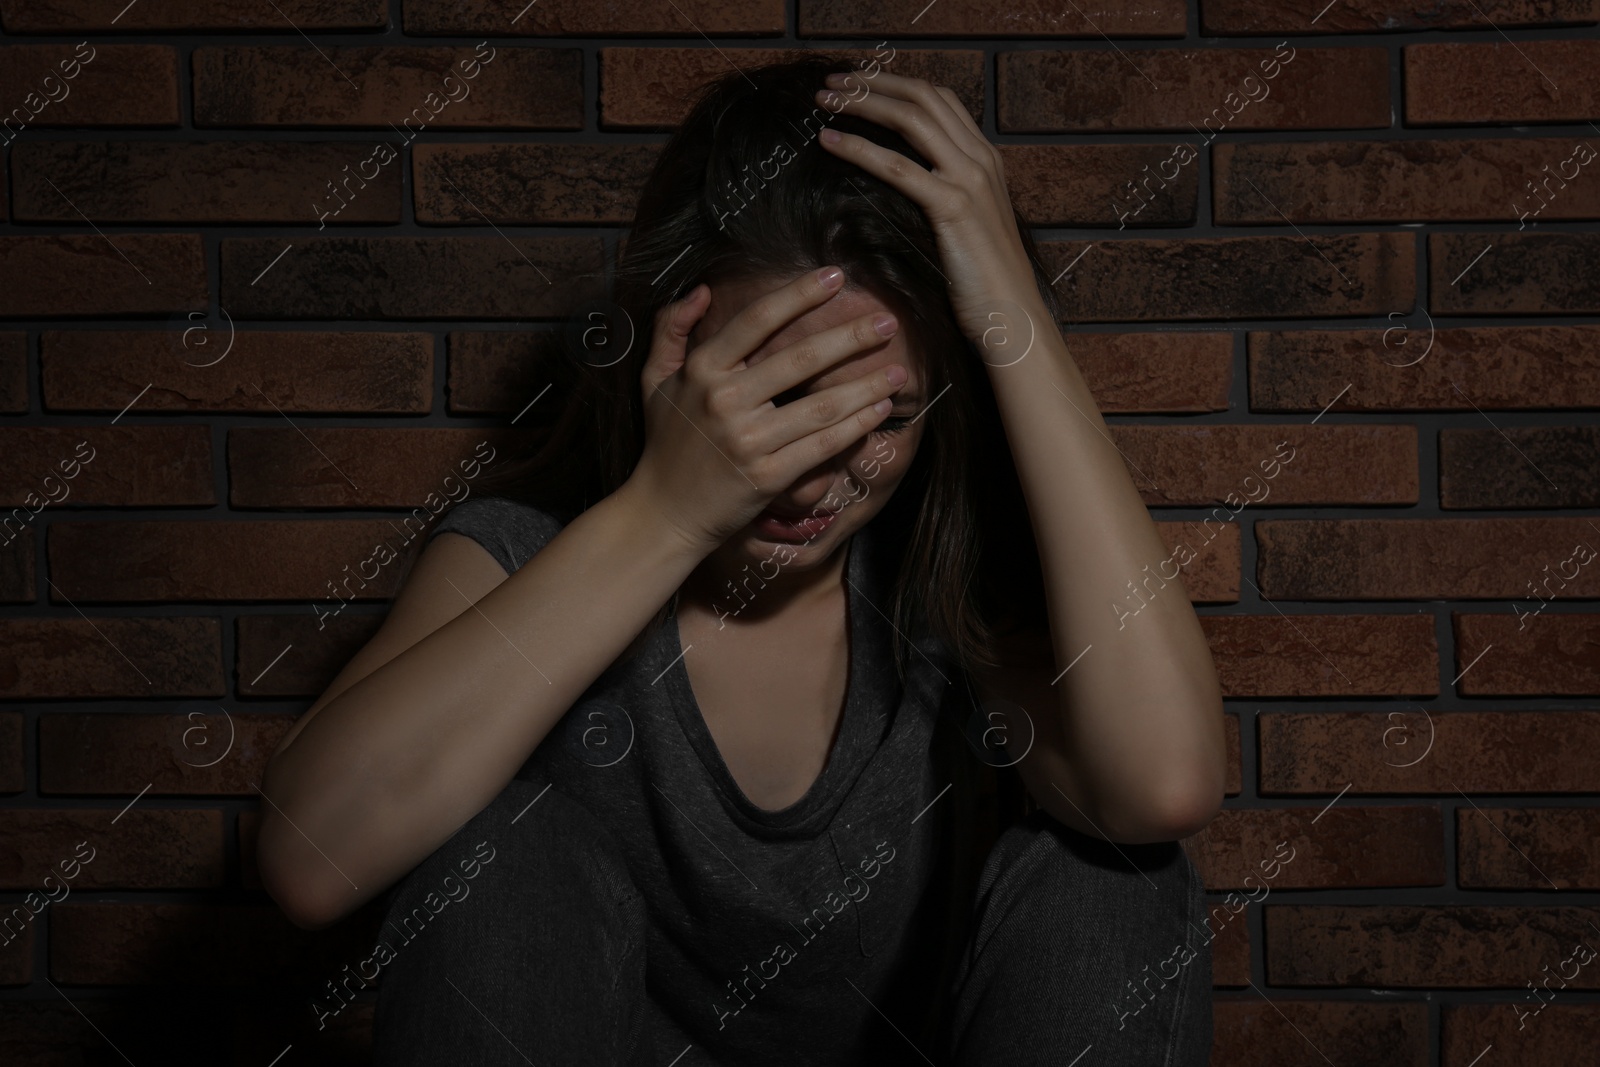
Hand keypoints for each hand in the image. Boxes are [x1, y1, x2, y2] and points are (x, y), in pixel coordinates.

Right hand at [625, 267, 908, 554]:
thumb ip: (671, 330)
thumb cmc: (665, 444)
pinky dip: (856, 426)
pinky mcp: (768, 476)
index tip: (835, 276)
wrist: (662, 513)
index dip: (799, 295)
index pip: (757, 321)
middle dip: (851, 337)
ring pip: (822, 405)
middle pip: (801, 358)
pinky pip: (823, 445)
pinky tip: (880, 410)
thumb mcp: (655, 380)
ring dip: (867, 385)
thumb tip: (701, 290)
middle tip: (887, 322)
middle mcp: (725, 400)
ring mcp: (748, 440)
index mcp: (702, 370)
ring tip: (898, 371)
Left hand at [815, 69, 1041, 348]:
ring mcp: (970, 179)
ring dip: (863, 102)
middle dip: (874, 82)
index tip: (859, 84)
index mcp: (986, 160)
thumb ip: (943, 199)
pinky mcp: (953, 206)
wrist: (1013, 317)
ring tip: (825, 100)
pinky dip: (859, 147)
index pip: (939, 101)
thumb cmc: (985, 285)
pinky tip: (830, 142)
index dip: (896, 85)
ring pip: (911, 118)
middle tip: (833, 81)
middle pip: (923, 97)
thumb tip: (906, 189)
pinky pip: (897, 166)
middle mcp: (981, 159)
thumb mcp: (967, 229)